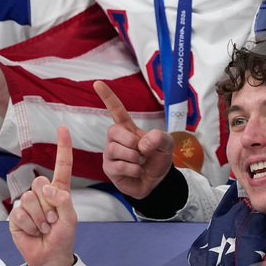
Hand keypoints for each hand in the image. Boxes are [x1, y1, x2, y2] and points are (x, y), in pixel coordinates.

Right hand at [10, 125, 77, 265]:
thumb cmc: (63, 236)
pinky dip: (29, 225)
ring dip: (39, 218)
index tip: (62, 128)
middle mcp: (42, 194)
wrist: (50, 257)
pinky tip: (33, 231)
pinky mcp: (15, 216)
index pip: (62, 165)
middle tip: (52, 220)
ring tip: (44, 228)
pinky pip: (19, 213)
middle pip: (39, 183)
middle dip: (48, 205)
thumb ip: (63, 201)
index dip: (62, 147)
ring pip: (29, 198)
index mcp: (59, 191)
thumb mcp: (70, 218)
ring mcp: (27, 205)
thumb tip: (48, 189)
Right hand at [97, 80, 173, 198]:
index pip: (116, 110)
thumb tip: (141, 143)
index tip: (97, 83)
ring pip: (113, 149)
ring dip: (133, 157)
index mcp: (129, 129)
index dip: (108, 97)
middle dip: (130, 140)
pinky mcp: (110, 169)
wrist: (158, 182)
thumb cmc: (159, 159)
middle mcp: (116, 140)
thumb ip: (159, 137)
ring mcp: (111, 155)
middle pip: (113, 131)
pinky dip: (132, 169)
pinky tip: (137, 171)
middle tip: (142, 150)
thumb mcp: (167, 144)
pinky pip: (117, 166)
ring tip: (141, 162)